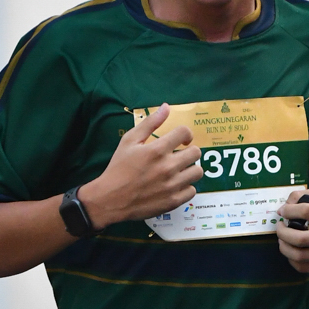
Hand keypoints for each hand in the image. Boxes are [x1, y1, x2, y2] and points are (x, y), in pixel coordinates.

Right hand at [77, 105, 201, 228]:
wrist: (111, 199)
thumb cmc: (119, 168)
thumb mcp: (129, 141)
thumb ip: (149, 123)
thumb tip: (166, 107)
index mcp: (157, 150)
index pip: (185, 132)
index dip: (185, 134)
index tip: (181, 140)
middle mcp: (167, 167)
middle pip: (196, 152)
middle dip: (189, 151)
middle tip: (179, 156)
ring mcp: (172, 185)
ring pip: (197, 172)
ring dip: (190, 169)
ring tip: (179, 171)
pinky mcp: (173, 201)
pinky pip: (192, 190)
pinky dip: (186, 187)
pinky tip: (176, 185)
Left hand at [276, 188, 308, 272]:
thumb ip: (308, 195)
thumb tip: (287, 204)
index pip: (306, 211)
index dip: (289, 211)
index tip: (283, 211)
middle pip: (299, 238)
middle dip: (282, 232)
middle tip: (280, 227)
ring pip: (299, 256)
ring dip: (284, 247)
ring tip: (283, 239)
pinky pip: (303, 267)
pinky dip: (291, 259)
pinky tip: (292, 250)